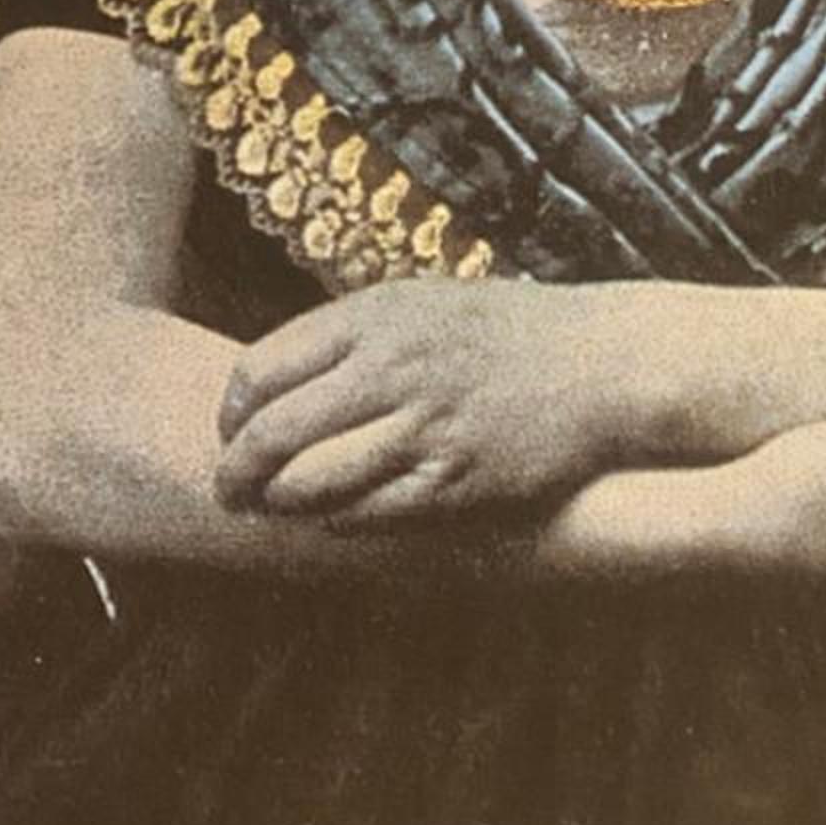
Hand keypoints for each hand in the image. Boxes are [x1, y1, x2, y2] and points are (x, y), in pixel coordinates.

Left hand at [216, 280, 638, 522]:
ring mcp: (425, 429)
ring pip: (314, 485)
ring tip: (269, 511)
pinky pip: (371, 515)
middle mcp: (393, 369)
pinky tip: (332, 519)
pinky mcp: (456, 481)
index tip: (230, 431)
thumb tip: (272, 381)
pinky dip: (337, 522)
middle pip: (274, 434)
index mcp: (376, 317)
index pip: (261, 369)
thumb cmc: (503, 331)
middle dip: (235, 472)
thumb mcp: (422, 302)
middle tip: (226, 490)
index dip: (231, 411)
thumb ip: (351, 335)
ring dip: (279, 505)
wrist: (599, 364)